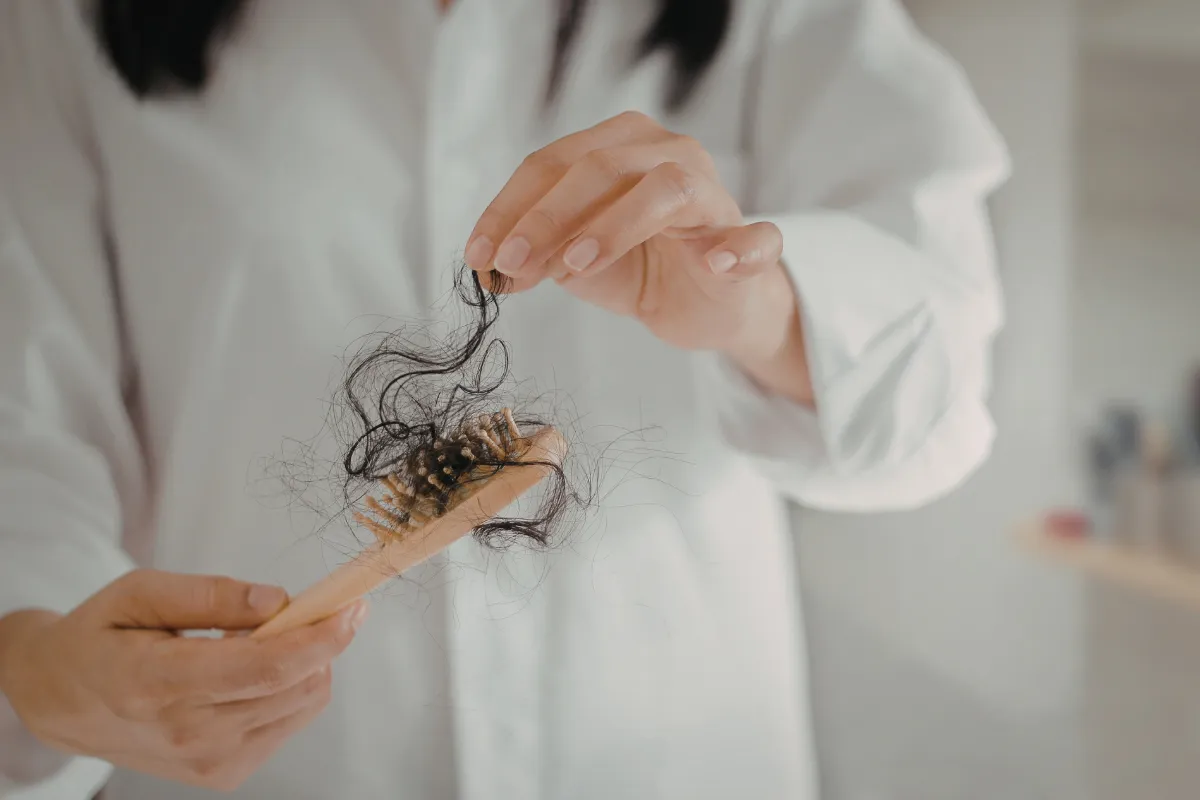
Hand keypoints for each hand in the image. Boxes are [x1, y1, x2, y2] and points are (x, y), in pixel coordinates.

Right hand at [0, 570, 366, 791]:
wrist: (60, 701)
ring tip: (258, 640)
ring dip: (305, 663)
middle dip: (323, 640)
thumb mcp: (140, 592)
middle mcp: (188, 733)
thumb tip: (277, 601)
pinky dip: (288, 688)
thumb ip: (211, 594)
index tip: (352, 605)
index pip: (268, 667)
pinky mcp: (221, 775)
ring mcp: (207, 762)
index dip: (322, 636)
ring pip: (302, 704)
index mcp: (159, 683)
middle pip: (297, 686)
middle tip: (306, 607)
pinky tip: (250, 671)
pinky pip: (287, 722)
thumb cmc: (101, 636)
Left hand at [464, 111, 811, 403]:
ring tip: (576, 265)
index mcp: (619, 147)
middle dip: (547, 216)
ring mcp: (713, 194)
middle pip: (601, 166)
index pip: (553, 164)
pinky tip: (716, 263)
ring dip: (616, 224)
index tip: (478, 256)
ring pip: (667, 188)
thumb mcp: (576, 262)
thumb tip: (496, 266)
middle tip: (512, 264)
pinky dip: (739, 248)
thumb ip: (541, 255)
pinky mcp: (749, 241)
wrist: (709, 306)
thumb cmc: (642, 268)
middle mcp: (667, 153)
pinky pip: (756, 237)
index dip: (509, 209)